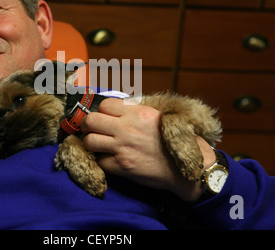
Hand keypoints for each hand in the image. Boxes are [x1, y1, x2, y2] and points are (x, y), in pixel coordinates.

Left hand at [80, 98, 215, 201]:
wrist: (186, 169)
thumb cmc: (173, 142)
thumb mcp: (158, 116)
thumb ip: (136, 110)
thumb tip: (116, 107)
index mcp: (138, 113)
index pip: (104, 105)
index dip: (102, 111)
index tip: (105, 118)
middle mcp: (128, 128)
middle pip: (91, 121)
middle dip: (88, 126)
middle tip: (93, 130)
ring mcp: (123, 148)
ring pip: (90, 141)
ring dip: (92, 143)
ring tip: (100, 145)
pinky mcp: (122, 166)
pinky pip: (100, 162)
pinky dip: (104, 161)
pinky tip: (111, 160)